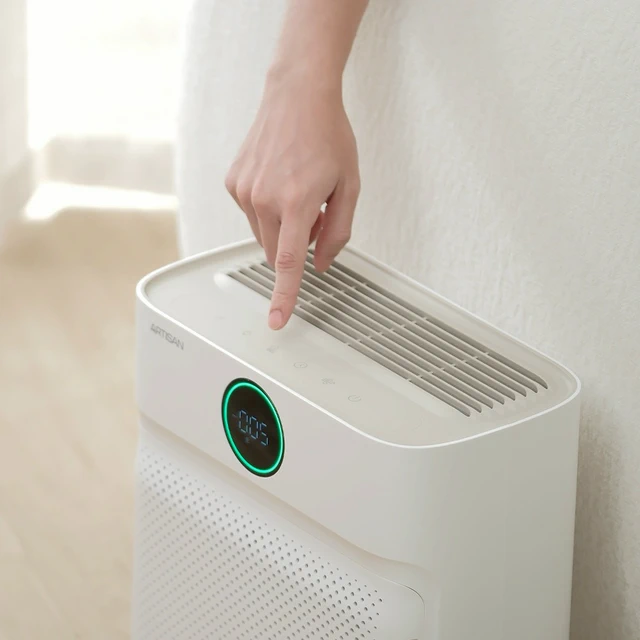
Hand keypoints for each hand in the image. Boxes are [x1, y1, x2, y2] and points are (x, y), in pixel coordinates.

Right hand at [225, 67, 359, 329]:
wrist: (297, 95)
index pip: (288, 262)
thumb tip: (322, 263)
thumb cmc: (328, 136)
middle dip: (297, 243)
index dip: (284, 296)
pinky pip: (252, 214)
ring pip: (264, 234)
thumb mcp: (349, 186)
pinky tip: (279, 181)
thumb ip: (338, 231)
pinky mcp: (234, 183)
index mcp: (297, 202)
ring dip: (282, 226)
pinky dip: (267, 209)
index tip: (277, 321)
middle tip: (315, 211)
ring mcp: (244, 191)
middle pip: (277, 250)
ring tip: (297, 190)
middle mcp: (264, 199)